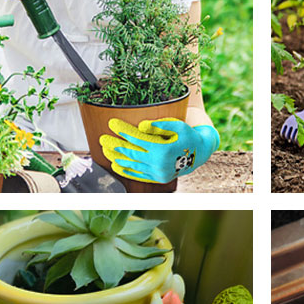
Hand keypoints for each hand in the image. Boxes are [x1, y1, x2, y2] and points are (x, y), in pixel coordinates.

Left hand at [100, 118, 219, 183]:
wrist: (200, 153)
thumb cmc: (188, 135)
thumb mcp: (178, 126)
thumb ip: (160, 125)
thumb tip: (142, 126)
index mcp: (163, 150)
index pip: (138, 140)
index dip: (124, 132)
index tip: (112, 125)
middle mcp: (160, 164)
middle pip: (132, 154)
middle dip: (116, 146)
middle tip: (103, 139)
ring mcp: (159, 173)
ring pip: (133, 166)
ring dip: (118, 158)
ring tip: (105, 151)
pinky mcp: (159, 178)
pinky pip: (139, 175)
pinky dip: (127, 170)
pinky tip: (117, 165)